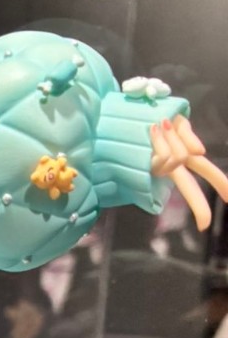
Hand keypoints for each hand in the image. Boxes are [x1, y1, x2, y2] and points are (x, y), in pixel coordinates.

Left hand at [149, 116, 227, 230]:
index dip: (213, 192)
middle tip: (205, 224)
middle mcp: (170, 165)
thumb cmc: (153, 115)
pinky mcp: (145, 161)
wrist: (124, 113)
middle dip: (198, 206)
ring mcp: (157, 164)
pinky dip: (165, 136)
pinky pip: (164, 155)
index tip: (206, 224)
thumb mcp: (178, 122)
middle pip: (188, 187)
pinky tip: (158, 126)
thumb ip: (189, 137)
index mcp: (181, 156)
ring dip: (174, 138)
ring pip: (178, 159)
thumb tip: (200, 152)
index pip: (201, 175)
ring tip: (159, 124)